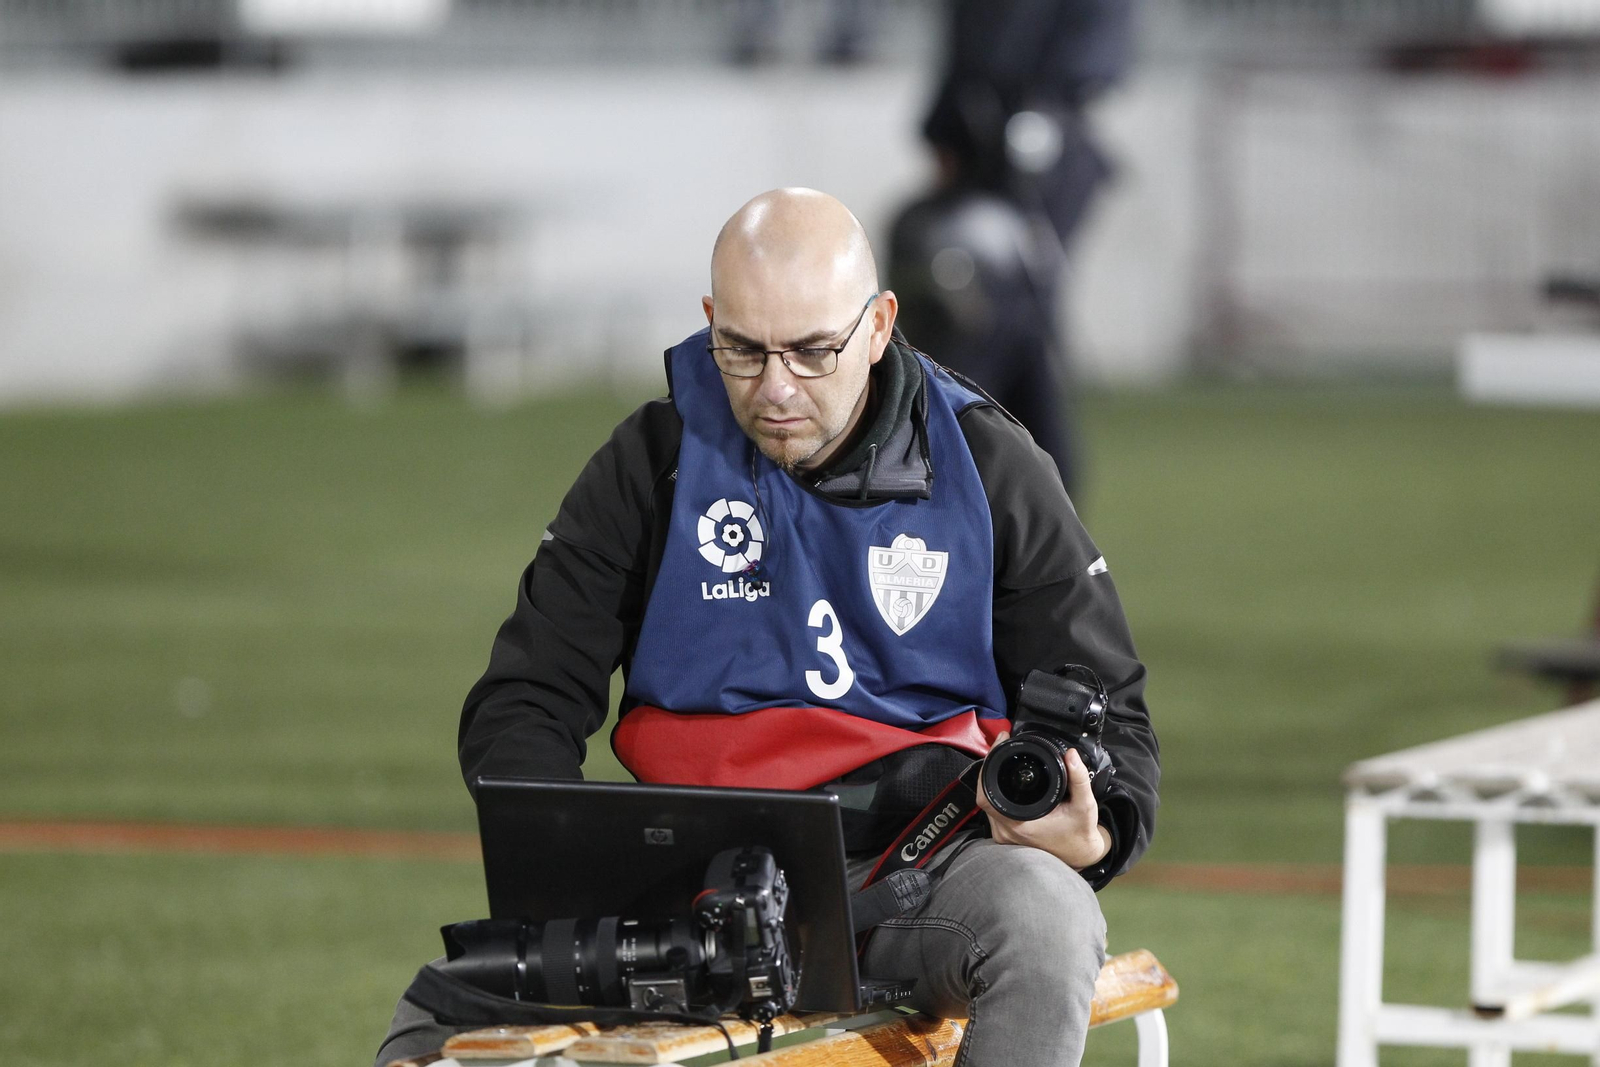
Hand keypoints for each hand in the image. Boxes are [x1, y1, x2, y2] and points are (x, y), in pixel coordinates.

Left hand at [976, 733, 1111, 870]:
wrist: (1082, 855)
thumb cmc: (1080, 833)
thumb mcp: (1085, 805)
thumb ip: (1079, 779)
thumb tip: (1071, 756)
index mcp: (1020, 825)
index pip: (987, 796)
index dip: (988, 768)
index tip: (999, 746)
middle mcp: (1007, 833)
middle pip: (984, 795)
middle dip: (992, 768)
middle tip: (1003, 746)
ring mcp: (1005, 836)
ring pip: (988, 802)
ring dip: (994, 781)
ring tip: (1005, 760)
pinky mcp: (1006, 835)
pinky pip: (994, 810)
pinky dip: (998, 793)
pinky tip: (1008, 781)